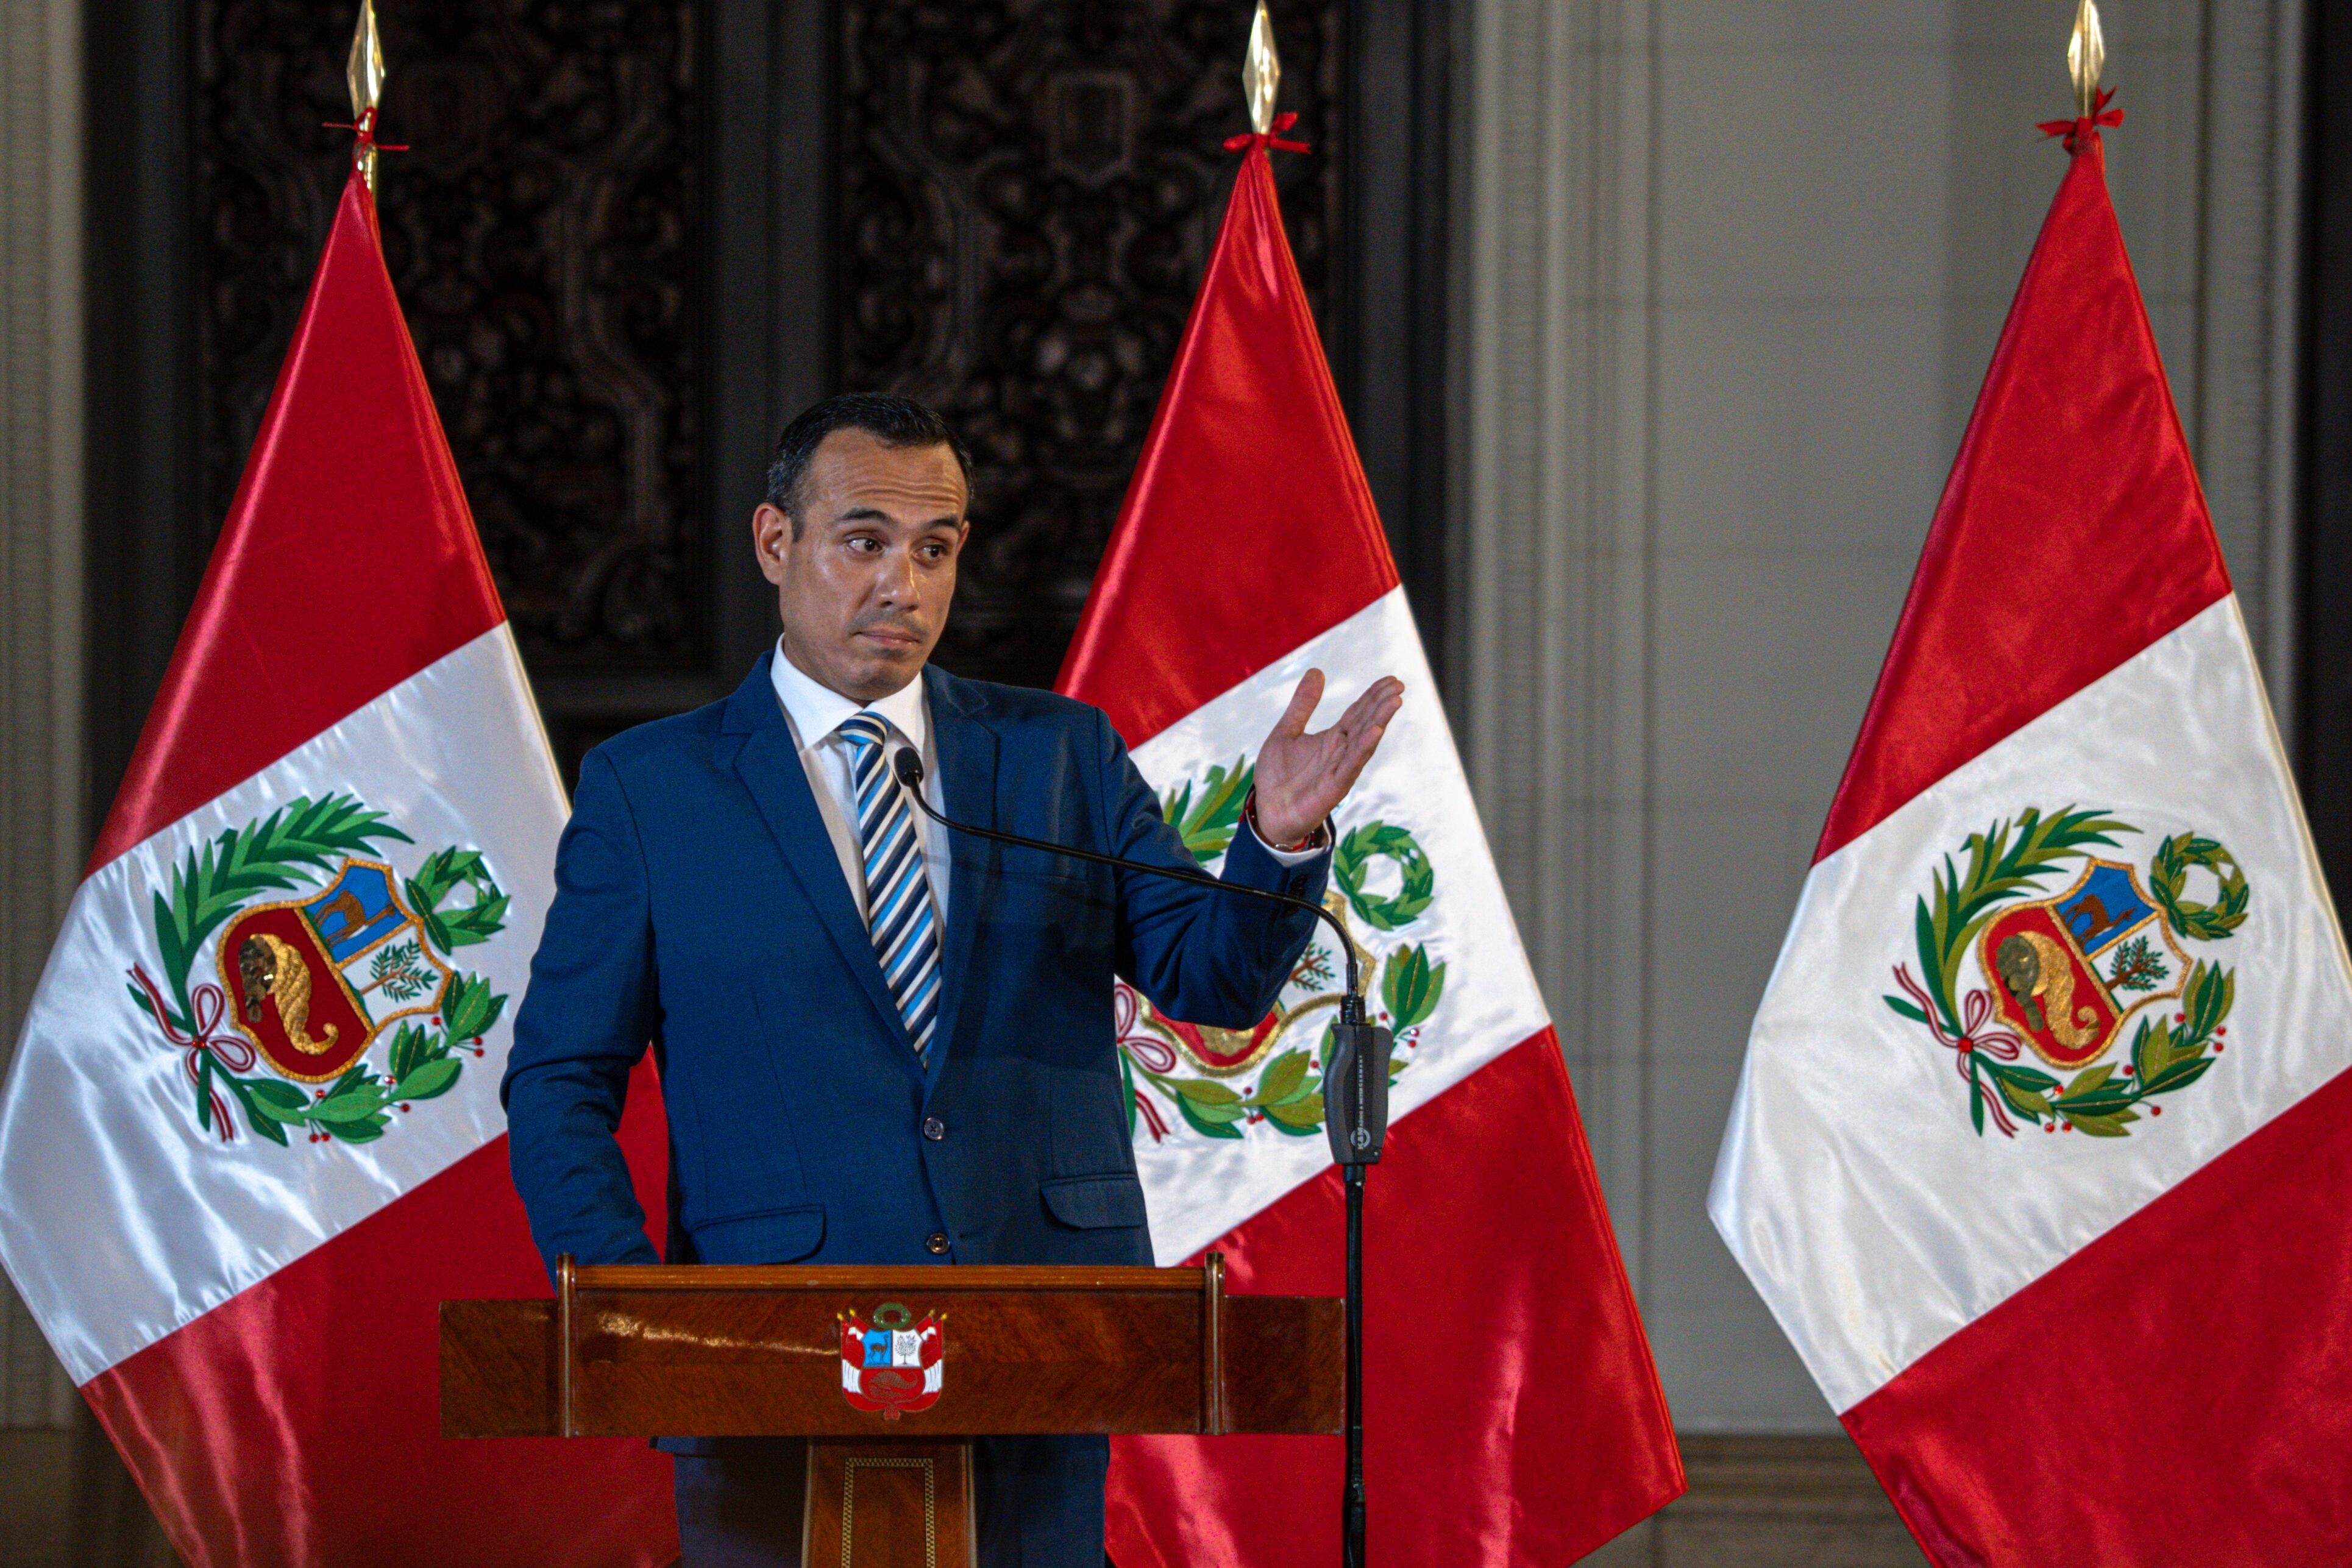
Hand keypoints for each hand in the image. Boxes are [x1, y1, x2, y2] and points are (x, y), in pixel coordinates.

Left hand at [1252, 669, 1405, 847]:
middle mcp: (1340, 752)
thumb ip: (1303, 704)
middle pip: (1365, 723)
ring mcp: (1339, 769)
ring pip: (1364, 742)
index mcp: (1332, 738)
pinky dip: (1363, 748)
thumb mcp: (1286, 731)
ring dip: (1379, 721)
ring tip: (1394, 701)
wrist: (1268, 811)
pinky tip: (1375, 731)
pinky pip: (1351, 765)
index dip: (1374, 696)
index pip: (1358, 712)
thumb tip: (1317, 671)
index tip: (1391, 679)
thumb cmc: (1278, 776)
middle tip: (1398, 685)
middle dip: (1382, 704)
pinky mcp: (1334, 787)